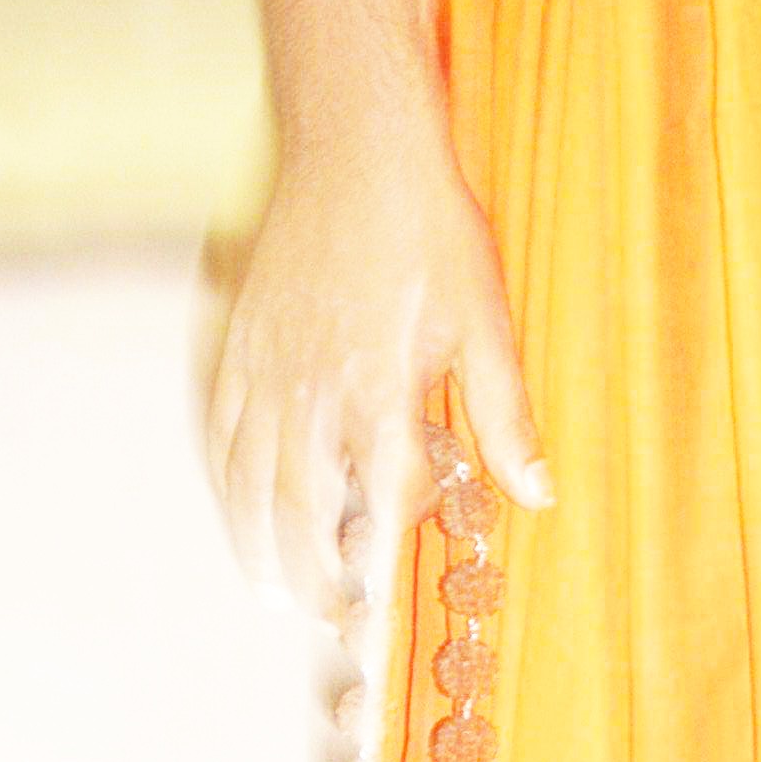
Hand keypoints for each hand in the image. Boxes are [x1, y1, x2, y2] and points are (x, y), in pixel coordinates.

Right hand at [197, 104, 553, 621]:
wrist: (355, 144)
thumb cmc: (427, 229)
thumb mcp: (485, 322)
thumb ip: (506, 416)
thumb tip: (538, 493)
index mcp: (380, 392)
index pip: (379, 505)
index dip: (383, 561)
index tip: (387, 607)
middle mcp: (313, 391)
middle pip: (298, 511)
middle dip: (310, 575)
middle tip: (326, 616)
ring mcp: (267, 368)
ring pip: (248, 479)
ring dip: (258, 543)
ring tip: (274, 589)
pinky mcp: (241, 342)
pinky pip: (222, 429)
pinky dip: (227, 479)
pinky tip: (238, 504)